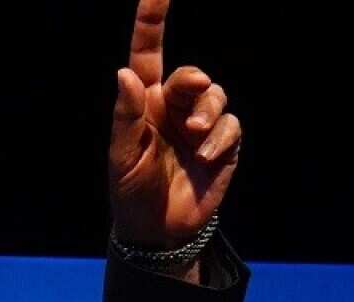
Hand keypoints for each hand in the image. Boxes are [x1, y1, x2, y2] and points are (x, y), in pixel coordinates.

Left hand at [108, 0, 241, 249]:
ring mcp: (200, 125)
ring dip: (208, 110)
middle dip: (193, 81)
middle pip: (192, 74)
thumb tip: (125, 72)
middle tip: (189, 93)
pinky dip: (221, 137)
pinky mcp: (223, 145)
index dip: (152, 20)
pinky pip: (231, 125)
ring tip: (196, 134)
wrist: (159, 229)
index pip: (148, 53)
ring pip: (215, 95)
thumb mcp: (121, 157)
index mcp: (144, 103)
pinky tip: (207, 156)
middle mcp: (173, 108)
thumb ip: (126, 115)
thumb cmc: (131, 191)